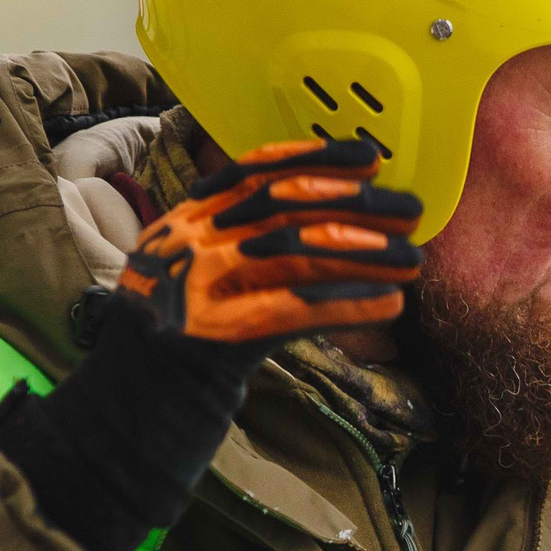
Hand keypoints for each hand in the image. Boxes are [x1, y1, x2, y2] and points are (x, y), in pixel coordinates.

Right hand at [119, 138, 422, 344]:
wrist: (138, 393)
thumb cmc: (181, 327)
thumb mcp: (194, 264)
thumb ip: (242, 235)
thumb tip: (334, 216)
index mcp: (187, 219)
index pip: (255, 172)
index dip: (316, 159)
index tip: (370, 157)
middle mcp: (192, 243)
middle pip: (285, 208)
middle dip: (354, 205)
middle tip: (411, 212)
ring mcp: (201, 286)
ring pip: (297, 255)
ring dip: (363, 254)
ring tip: (412, 260)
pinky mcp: (220, 334)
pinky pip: (297, 310)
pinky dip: (347, 302)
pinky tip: (388, 303)